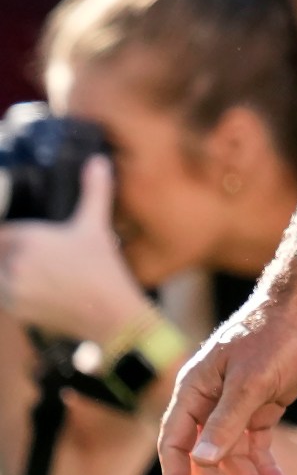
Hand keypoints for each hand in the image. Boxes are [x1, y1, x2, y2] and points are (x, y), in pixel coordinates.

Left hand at [0, 157, 151, 342]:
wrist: (107, 312)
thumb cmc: (102, 267)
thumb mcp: (97, 226)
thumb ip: (94, 191)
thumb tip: (98, 162)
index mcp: (28, 239)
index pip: (2, 232)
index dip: (9, 233)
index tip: (23, 238)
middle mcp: (13, 263)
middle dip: (10, 252)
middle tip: (41, 257)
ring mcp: (10, 288)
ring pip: (0, 273)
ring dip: (8, 271)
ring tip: (37, 270)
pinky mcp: (12, 309)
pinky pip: (2, 293)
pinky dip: (11, 289)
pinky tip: (35, 287)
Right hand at [159, 275, 296, 474]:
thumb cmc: (274, 334)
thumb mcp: (251, 380)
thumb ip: (226, 420)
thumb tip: (202, 459)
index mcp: (195, 391)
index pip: (176, 442)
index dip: (178, 473)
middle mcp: (210, 402)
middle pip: (206, 453)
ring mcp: (237, 405)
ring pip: (233, 453)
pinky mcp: (263, 406)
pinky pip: (257, 444)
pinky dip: (265, 465)